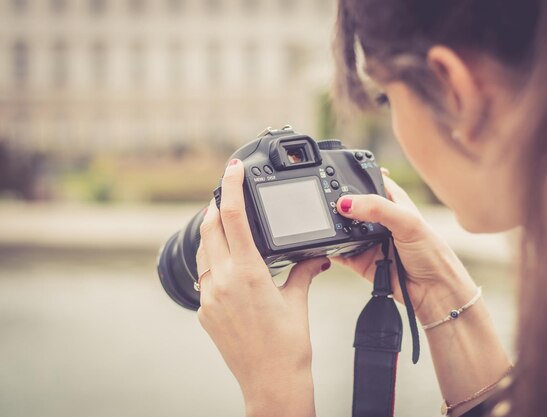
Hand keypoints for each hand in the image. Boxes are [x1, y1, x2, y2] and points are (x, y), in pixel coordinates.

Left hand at [196, 159, 328, 416]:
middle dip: (217, 204)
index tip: (232, 168)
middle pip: (210, 227)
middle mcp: (223, 281)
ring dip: (212, 231)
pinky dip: (213, 259)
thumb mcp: (298, 302)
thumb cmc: (289, 347)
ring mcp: (209, 297)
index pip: (233, 217)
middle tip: (227, 191)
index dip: (231, 186)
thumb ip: (305, 271)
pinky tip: (227, 261)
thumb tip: (317, 257)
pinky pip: (203, 275)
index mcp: (248, 273)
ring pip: (204, 250)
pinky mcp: (204, 311)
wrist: (271, 384)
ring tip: (227, 223)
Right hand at [333, 172, 477, 323]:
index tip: (334, 175)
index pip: (368, 180)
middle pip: (350, 203)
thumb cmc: (431, 253)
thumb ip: (378, 208)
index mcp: (392, 201)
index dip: (353, 176)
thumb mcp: (408, 222)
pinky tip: (326, 244)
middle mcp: (377, 218)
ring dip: (333, 226)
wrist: (432, 291)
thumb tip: (346, 203)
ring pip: (341, 227)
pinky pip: (338, 250)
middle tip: (328, 204)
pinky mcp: (359, 259)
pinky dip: (330, 248)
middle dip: (338, 203)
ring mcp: (367, 239)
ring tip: (326, 223)